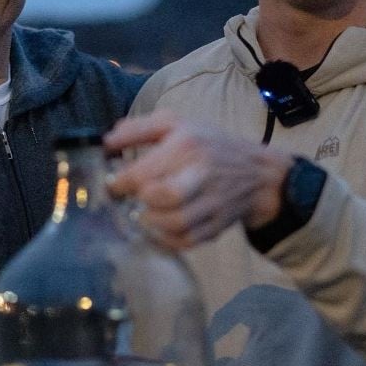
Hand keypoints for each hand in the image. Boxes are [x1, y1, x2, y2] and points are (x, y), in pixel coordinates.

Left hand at [104, 110, 292, 248]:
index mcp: (187, 145)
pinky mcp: (217, 226)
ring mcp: (213, 203)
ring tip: (145, 213)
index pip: (144, 171)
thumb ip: (138, 129)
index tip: (114, 184)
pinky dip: (166, 239)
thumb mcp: (176, 124)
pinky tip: (159, 227)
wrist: (259, 174)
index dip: (119, 183)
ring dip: (151, 222)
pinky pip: (186, 241)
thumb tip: (106, 142)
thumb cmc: (210, 145)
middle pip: (164, 197)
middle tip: (132, 199)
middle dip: (140, 200)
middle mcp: (202, 174)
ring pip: (176, 223)